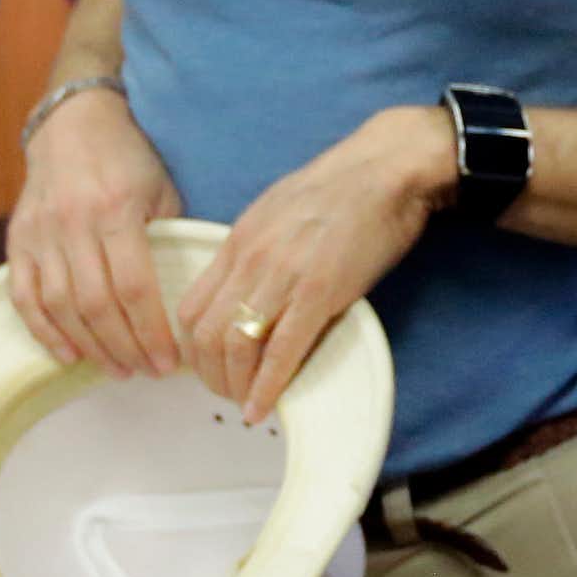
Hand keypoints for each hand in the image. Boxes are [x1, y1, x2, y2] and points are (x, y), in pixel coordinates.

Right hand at [7, 87, 183, 376]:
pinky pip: (24, 297)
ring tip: (116, 368)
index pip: (135, 287)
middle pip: (97, 304)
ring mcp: (40, 233)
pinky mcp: (17, 240)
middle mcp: (74, 224)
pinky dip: (44, 331)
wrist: (73, 122)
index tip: (168, 360)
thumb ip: (170, 237)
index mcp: (116, 209)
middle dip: (124, 347)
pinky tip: (69, 355)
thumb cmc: (129, 157)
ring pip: (60, 306)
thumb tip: (187, 294)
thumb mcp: (162, 188)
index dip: (150, 331)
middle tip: (145, 372)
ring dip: (89, 346)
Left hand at [176, 107, 453, 423]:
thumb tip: (249, 281)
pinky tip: (262, 408)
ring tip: (245, 401)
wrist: (387, 169)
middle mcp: (251, 260)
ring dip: (235, 385)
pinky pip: (281, 350)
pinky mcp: (321, 293)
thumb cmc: (343, 186)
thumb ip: (256, 249)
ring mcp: (284, 277)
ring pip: (235, 346)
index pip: (190, 307)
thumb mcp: (278, 210)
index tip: (205, 365)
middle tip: (224, 391)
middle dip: (208, 374)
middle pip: (204, 334)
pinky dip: (267, 387)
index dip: (191, 348)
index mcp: (239, 240)